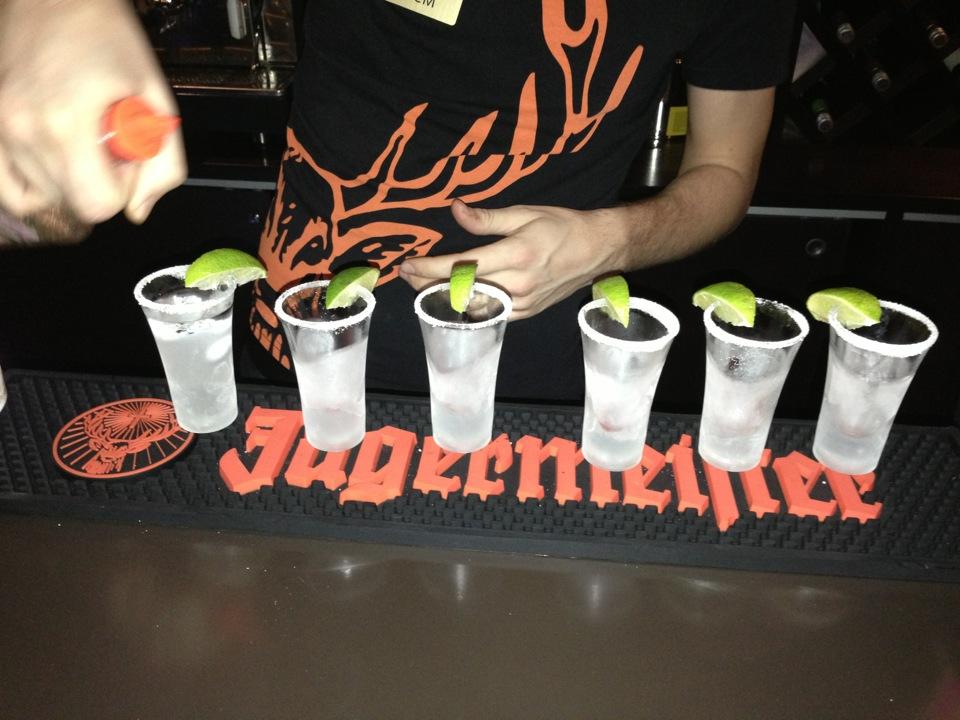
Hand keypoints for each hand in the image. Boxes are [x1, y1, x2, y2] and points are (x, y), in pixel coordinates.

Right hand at [0, 0, 184, 235]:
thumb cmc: (112, 41)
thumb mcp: (157, 99)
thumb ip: (164, 164)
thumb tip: (138, 212)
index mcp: (67, 125)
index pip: (98, 205)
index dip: (124, 187)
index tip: (126, 155)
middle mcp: (24, 132)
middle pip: (72, 203)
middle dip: (99, 183)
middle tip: (105, 143)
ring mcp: (0, 130)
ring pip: (42, 197)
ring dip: (68, 181)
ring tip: (79, 141)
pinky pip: (8, 188)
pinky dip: (33, 185)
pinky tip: (53, 161)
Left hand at [399, 199, 627, 319]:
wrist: (597, 250)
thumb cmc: (562, 227)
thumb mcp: (524, 214)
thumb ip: (486, 218)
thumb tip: (455, 209)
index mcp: (516, 255)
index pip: (462, 266)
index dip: (430, 268)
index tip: (408, 264)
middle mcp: (517, 284)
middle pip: (461, 291)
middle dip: (428, 285)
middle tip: (407, 276)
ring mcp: (522, 303)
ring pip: (473, 308)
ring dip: (444, 299)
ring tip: (423, 287)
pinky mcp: (526, 313)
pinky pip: (490, 315)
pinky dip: (468, 308)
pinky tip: (452, 299)